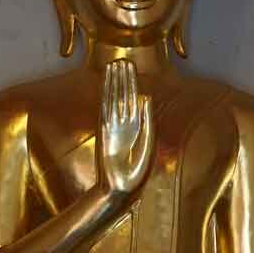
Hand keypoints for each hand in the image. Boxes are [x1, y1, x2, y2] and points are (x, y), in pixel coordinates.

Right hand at [97, 60, 153, 200]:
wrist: (119, 191)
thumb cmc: (135, 175)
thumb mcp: (148, 146)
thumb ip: (148, 121)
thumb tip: (146, 95)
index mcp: (136, 129)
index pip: (133, 102)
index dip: (132, 85)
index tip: (130, 69)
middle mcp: (124, 125)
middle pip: (123, 96)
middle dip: (123, 79)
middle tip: (122, 60)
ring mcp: (113, 127)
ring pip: (115, 99)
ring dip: (115, 81)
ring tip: (114, 65)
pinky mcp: (105, 131)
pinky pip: (106, 107)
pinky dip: (107, 93)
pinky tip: (107, 81)